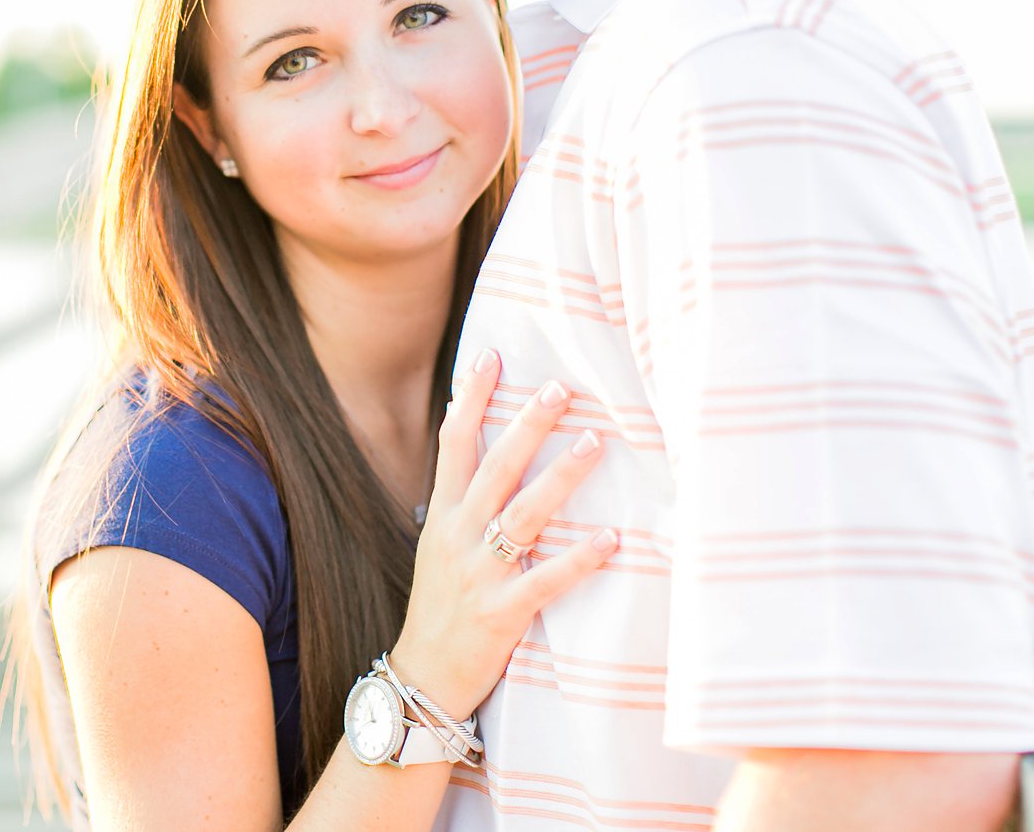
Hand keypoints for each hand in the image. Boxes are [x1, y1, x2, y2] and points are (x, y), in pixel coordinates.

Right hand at [388, 349, 619, 719]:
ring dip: (560, 477)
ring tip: (594, 443)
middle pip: (493, 468)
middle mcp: (457, 536)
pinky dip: (579, 558)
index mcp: (442, 516)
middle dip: (526, 425)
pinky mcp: (502, 613)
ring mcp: (478, 574)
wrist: (422, 677)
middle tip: (560, 387)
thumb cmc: (442, 605)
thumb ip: (460, 501)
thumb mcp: (439, 544)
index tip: (489, 355)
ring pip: (522, 515)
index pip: (453, 444)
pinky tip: (611, 538)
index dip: (469, 398)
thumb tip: (478, 447)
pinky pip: (546, 580)